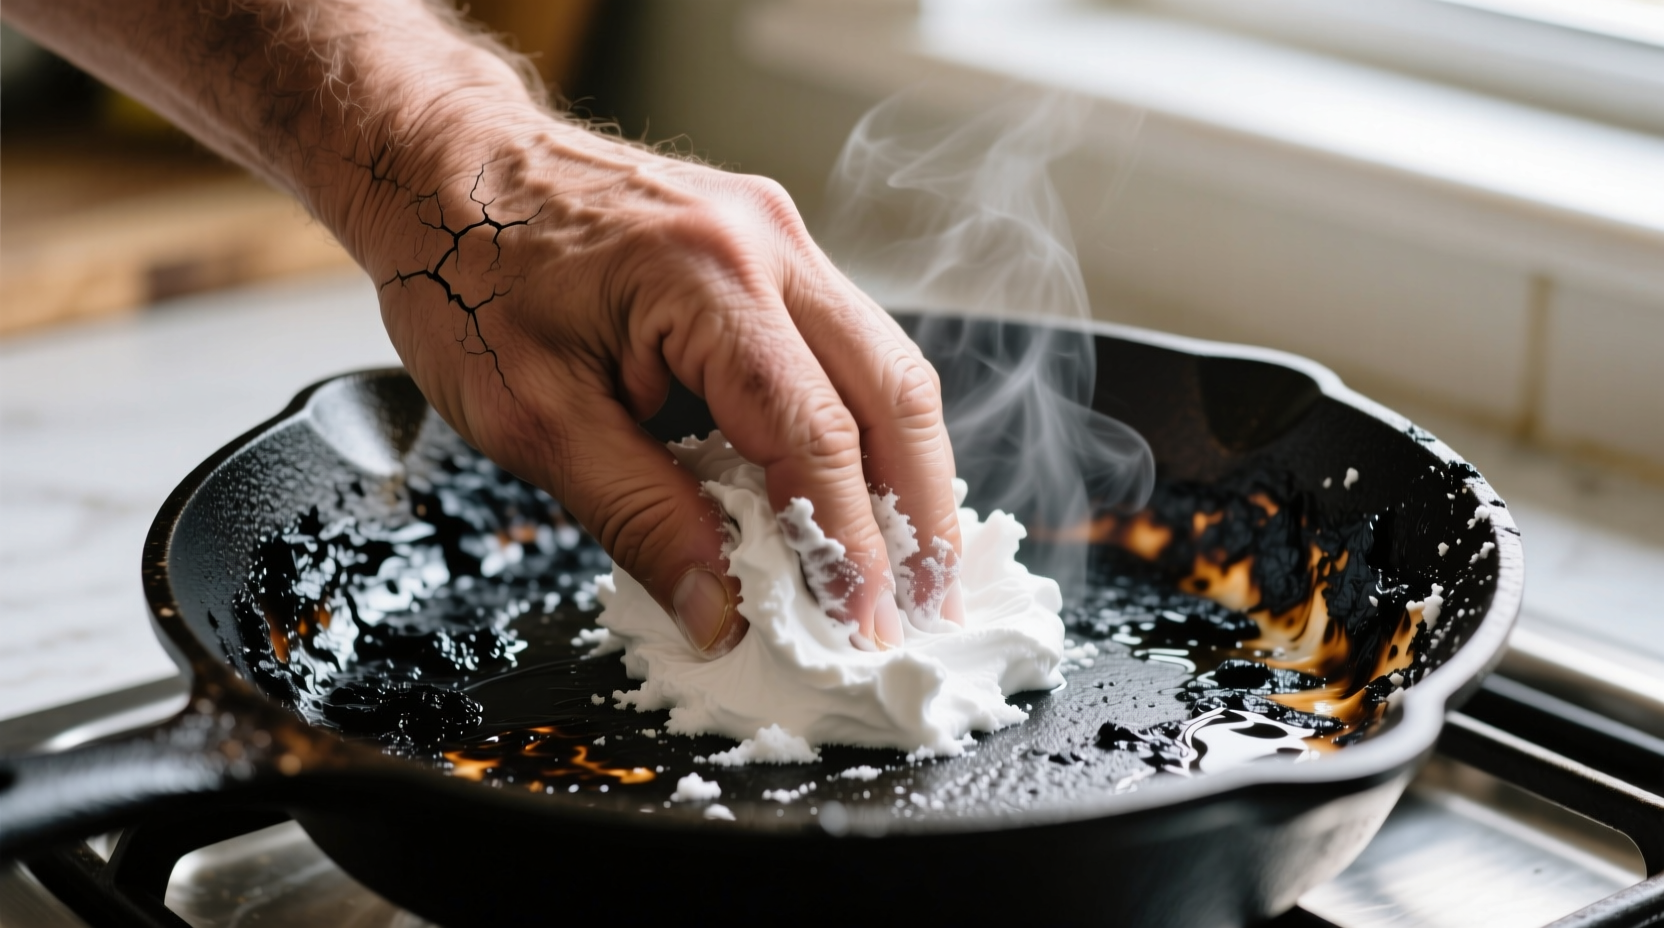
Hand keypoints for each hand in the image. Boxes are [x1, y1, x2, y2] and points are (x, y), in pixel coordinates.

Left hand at [355, 110, 963, 654]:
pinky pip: (846, 344)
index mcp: (706, 279)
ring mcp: (778, 235)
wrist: (441, 164)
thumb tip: (723, 612)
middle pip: (895, 391)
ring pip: (887, 363)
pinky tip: (861, 488)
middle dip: (922, 511)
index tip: (861, 623)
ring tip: (911, 563)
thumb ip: (638, 517)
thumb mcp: (531, 418)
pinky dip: (865, 426)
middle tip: (927, 605)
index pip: (815, 432)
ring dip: (908, 470)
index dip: (849, 541)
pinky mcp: (769, 247)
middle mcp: (767, 244)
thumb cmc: (466, 275)